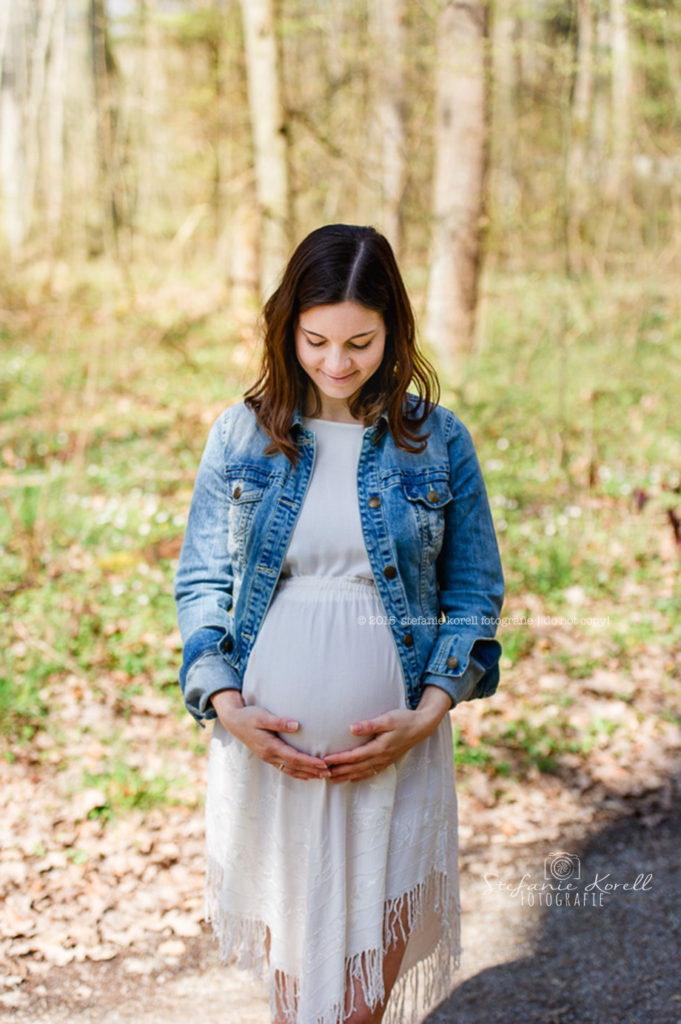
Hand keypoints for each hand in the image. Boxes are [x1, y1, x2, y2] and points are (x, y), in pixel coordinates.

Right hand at [210, 689, 330, 780]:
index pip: (294, 757)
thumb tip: (296, 725)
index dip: (309, 762)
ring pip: (290, 770)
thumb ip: (279, 722)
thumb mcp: (262, 716)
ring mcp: (268, 758)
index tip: (323, 764)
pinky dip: (297, 773)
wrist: (234, 721)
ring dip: (307, 774)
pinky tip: (306, 774)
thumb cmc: (249, 716)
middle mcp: (269, 755)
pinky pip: (285, 768)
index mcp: (270, 746)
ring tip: (322, 776)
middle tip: (329, 774)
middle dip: (312, 771)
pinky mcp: (268, 756)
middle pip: (294, 766)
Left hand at [323, 685, 452, 782]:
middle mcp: (381, 757)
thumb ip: (369, 725)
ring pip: (362, 772)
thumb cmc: (404, 720)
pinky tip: (352, 778)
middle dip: (339, 771)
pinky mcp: (388, 760)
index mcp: (379, 747)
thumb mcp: (387, 719)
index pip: (354, 756)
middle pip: (356, 768)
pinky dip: (360, 776)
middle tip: (322, 774)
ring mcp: (385, 760)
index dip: (339, 759)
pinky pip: (371, 772)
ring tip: (332, 780)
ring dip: (347, 776)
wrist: (422, 726)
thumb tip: (351, 728)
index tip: (325, 760)